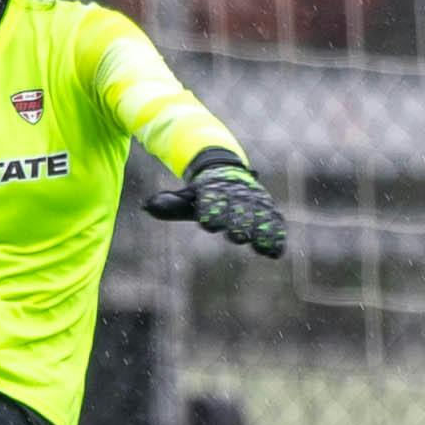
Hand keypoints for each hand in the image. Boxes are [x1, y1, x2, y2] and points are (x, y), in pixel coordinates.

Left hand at [144, 163, 285, 258]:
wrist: (225, 171)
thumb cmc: (200, 193)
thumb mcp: (182, 196)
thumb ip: (168, 203)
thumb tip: (147, 206)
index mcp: (214, 190)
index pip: (212, 201)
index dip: (211, 211)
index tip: (208, 222)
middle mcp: (236, 195)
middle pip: (238, 211)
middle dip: (238, 223)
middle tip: (237, 236)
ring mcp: (254, 202)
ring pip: (259, 217)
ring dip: (261, 232)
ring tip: (262, 248)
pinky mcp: (266, 210)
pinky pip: (273, 223)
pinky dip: (275, 236)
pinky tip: (276, 252)